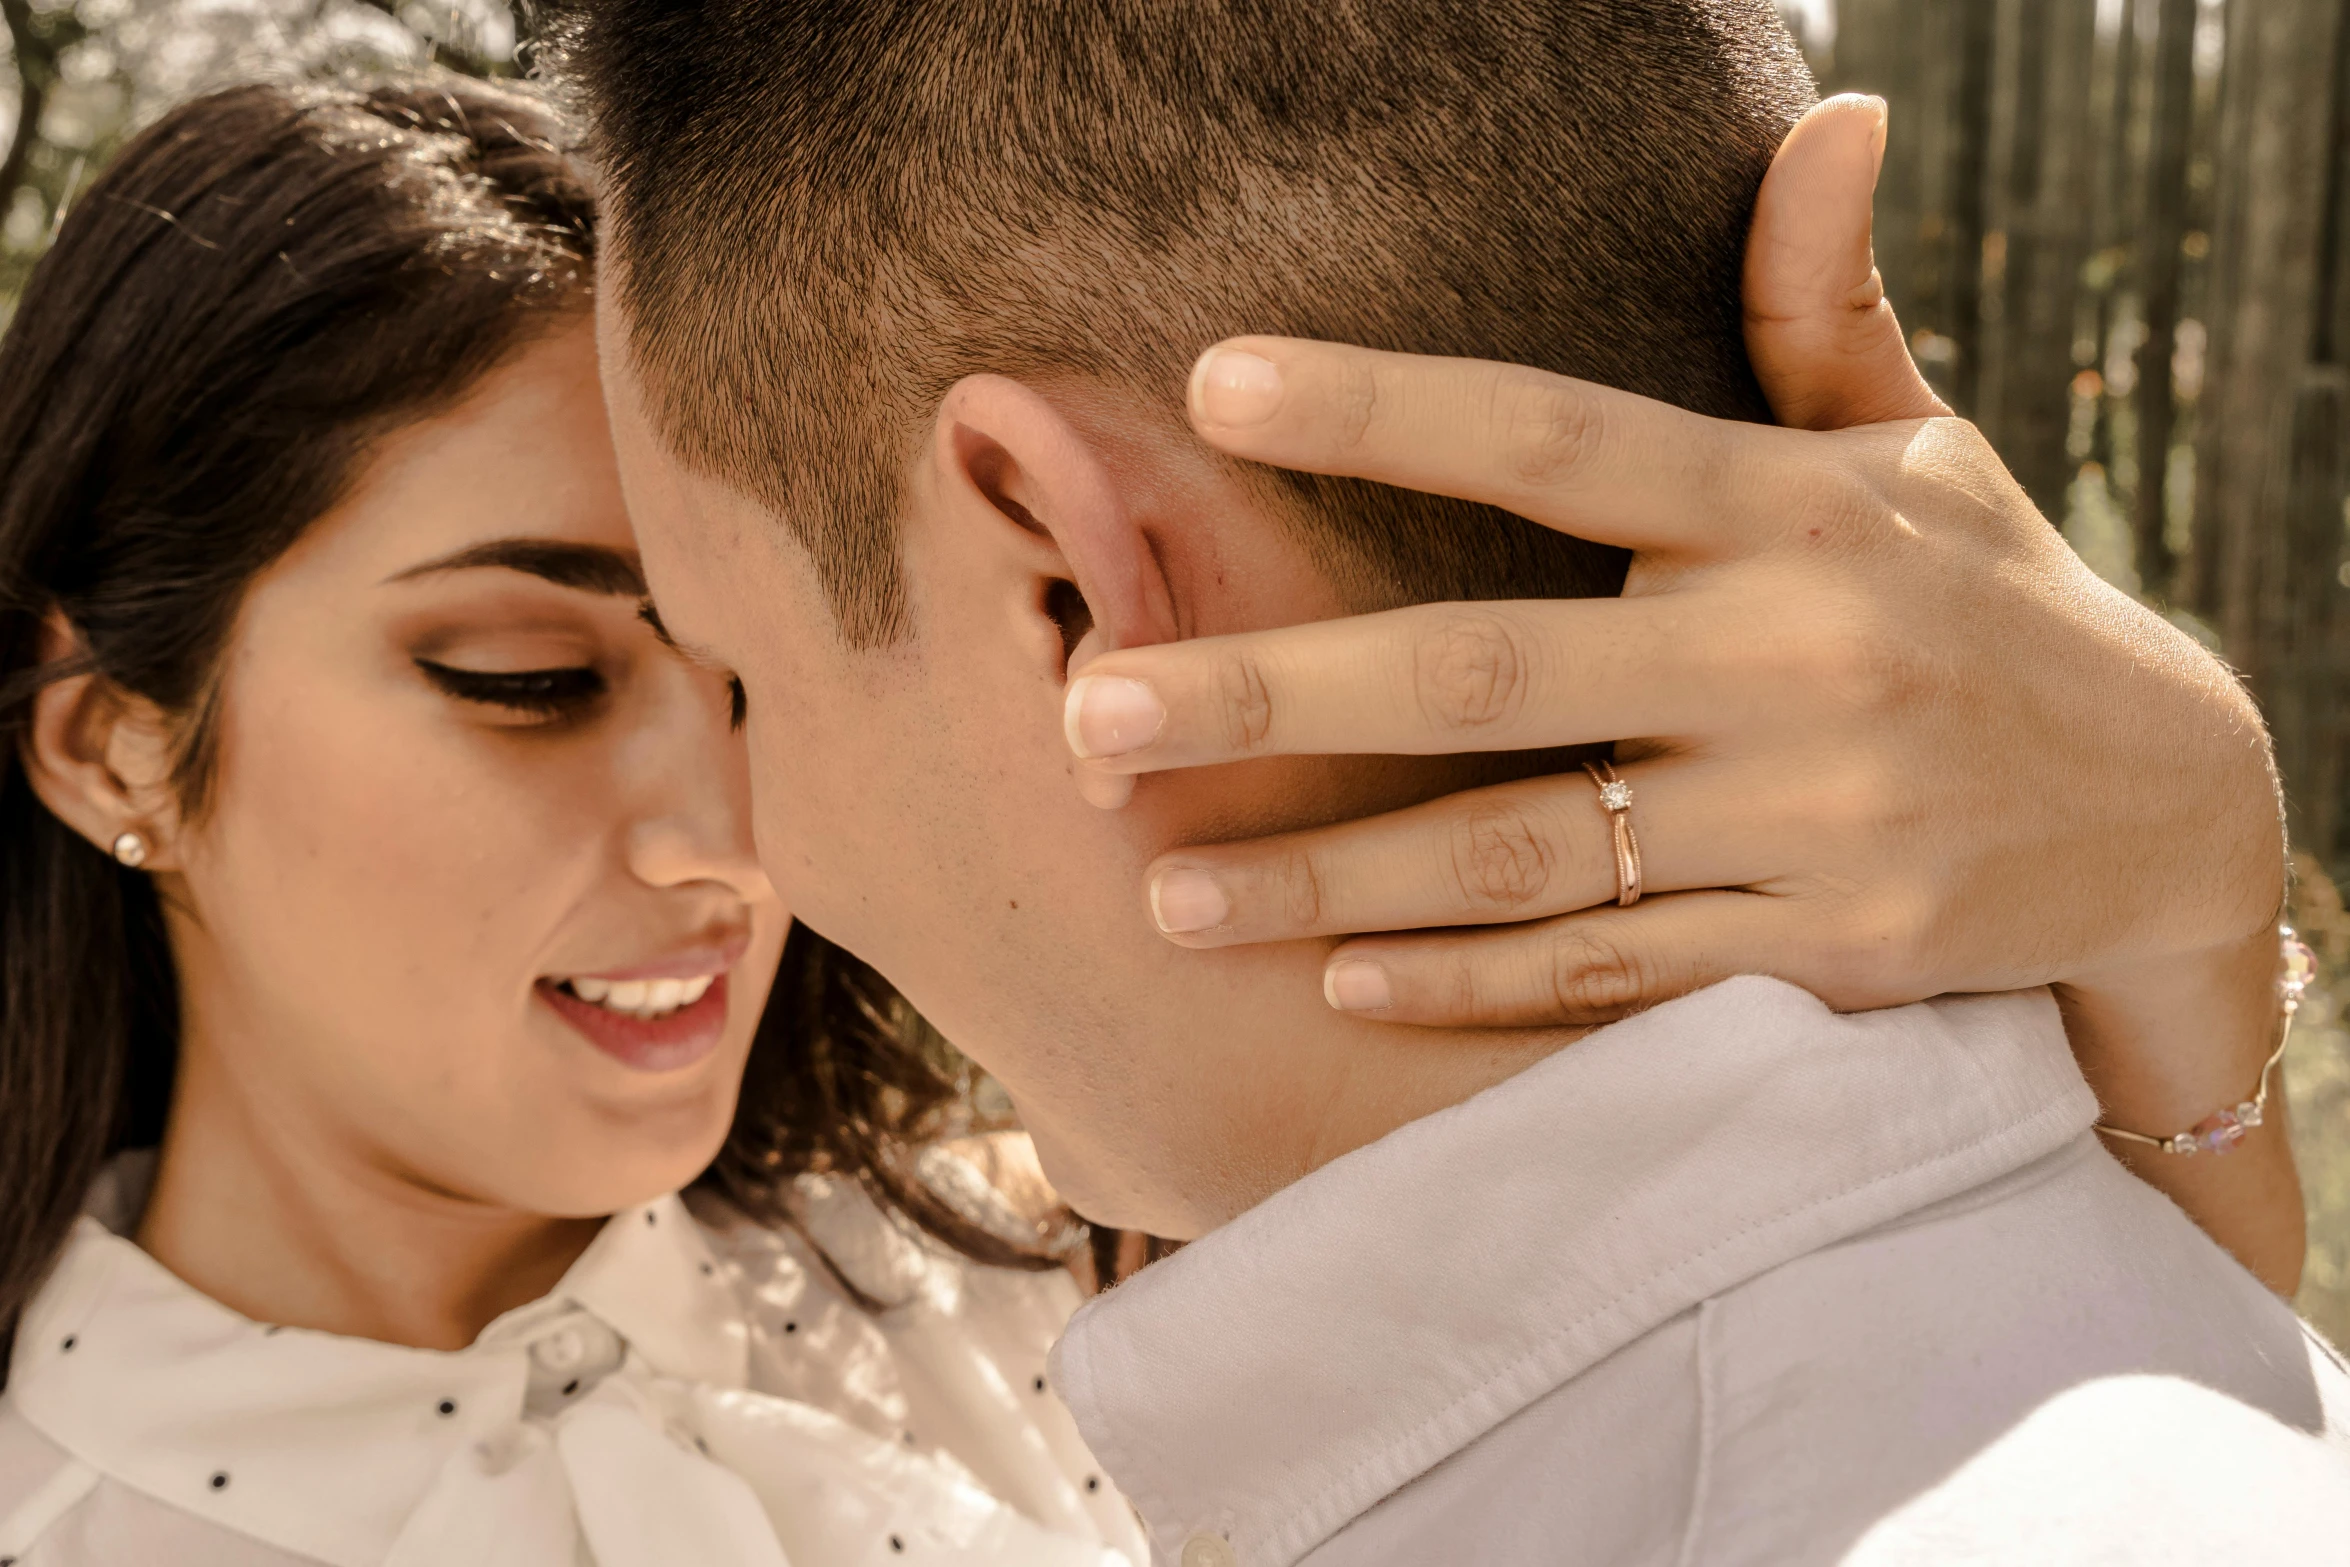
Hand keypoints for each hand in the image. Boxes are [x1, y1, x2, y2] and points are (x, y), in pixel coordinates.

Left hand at [1060, 94, 2299, 1286]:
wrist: (2173, 821)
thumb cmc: (1993, 608)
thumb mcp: (1924, 454)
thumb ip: (1824, 315)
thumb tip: (1827, 120)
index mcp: (1800, 511)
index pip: (1564, 439)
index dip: (1390, 403)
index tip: (1217, 382)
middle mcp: (1800, 660)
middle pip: (1490, 671)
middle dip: (1278, 697)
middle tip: (1093, 714)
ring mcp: (1814, 824)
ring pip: (1523, 855)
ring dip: (1329, 879)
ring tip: (1164, 890)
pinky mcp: (1827, 956)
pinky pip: (1610, 973)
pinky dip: (1471, 982)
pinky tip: (1338, 973)